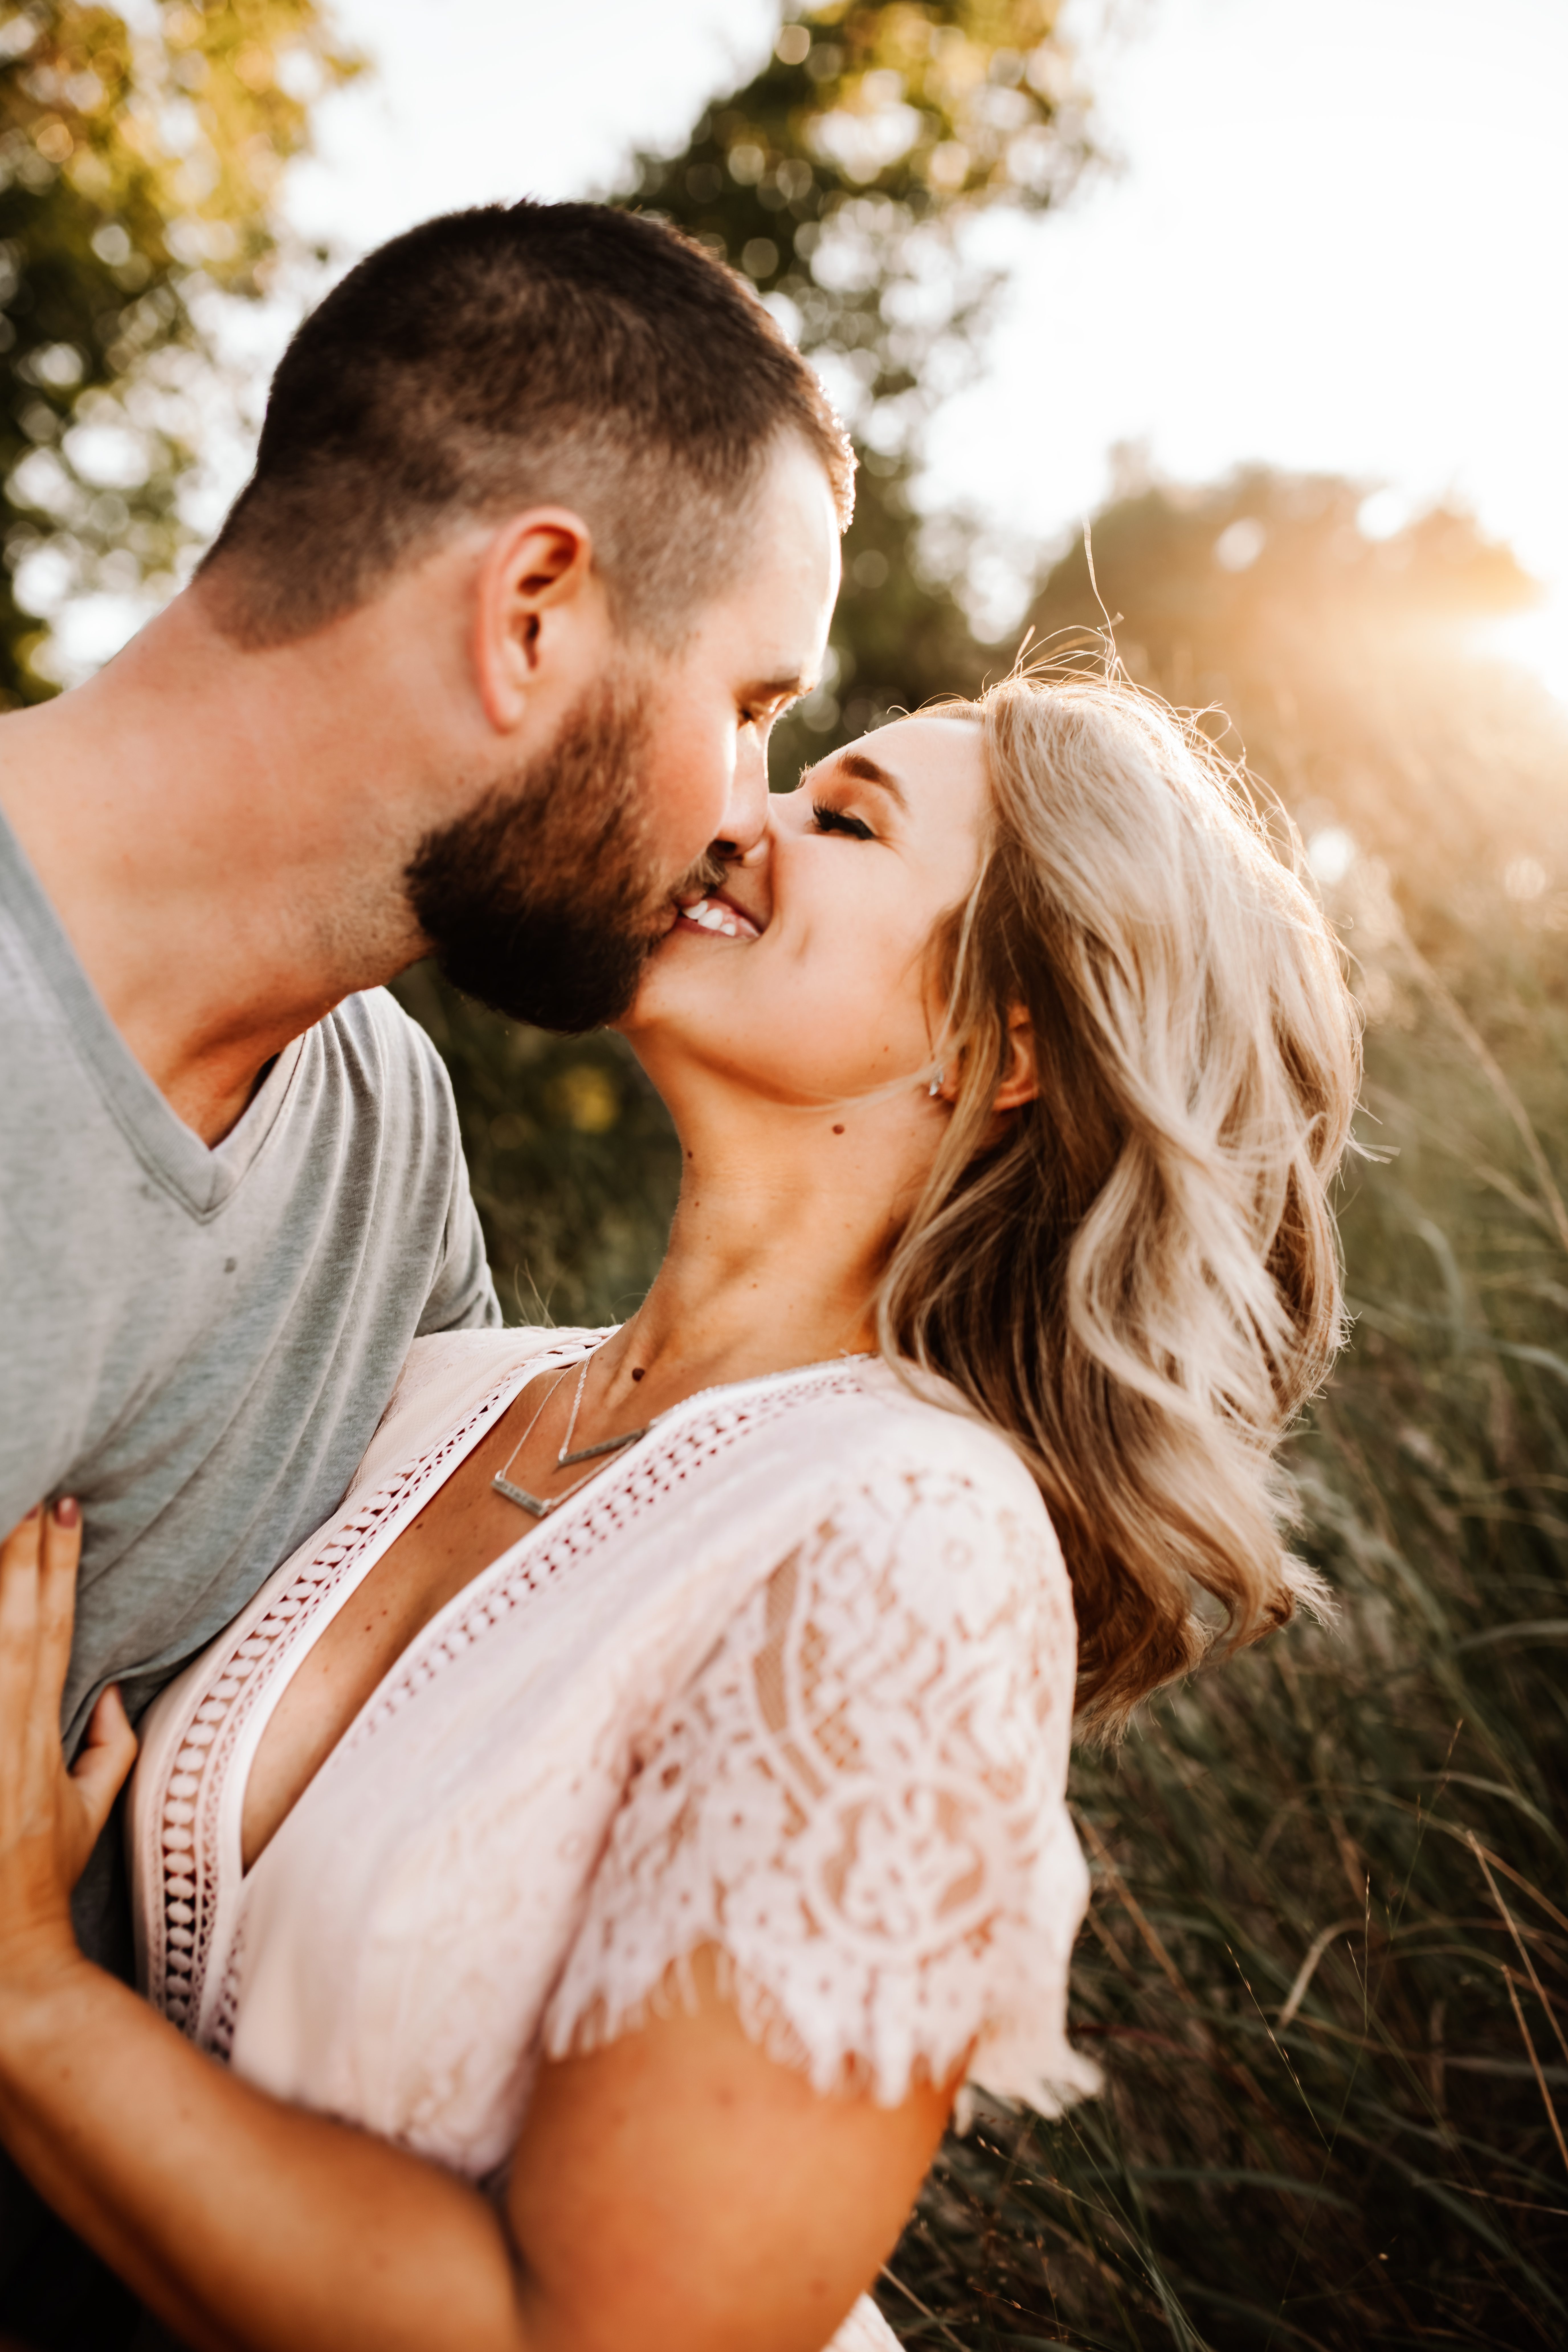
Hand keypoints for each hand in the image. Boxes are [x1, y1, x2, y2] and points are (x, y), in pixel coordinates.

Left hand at [0, 1503, 136, 1986]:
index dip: (57, 1568)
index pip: (55, 1631)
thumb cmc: (35, 1883)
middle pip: (13, 1623)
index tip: (60, 1509)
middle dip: (18, 1554)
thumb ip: (109, 1750)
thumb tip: (111, 1692)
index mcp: (39, 1735)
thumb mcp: (86, 1817)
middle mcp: (4, 1732)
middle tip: (24, 1491)